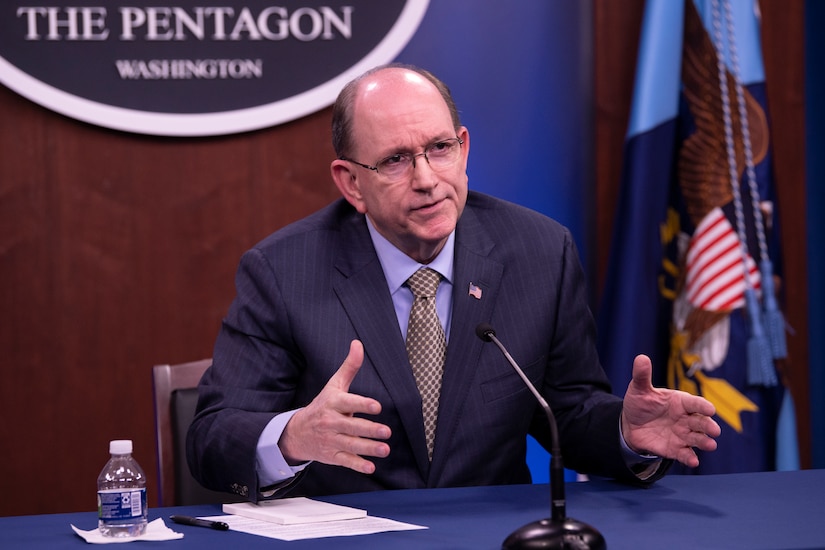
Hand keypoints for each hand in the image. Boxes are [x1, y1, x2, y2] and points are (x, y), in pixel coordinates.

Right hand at [278, 340, 390, 473]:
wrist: (297, 432)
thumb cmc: (323, 405)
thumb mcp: (334, 385)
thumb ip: (349, 366)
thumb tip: (358, 343)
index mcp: (333, 403)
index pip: (349, 403)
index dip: (362, 404)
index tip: (376, 406)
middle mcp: (331, 422)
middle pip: (352, 426)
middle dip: (369, 430)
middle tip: (386, 431)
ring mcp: (331, 440)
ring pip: (351, 445)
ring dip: (368, 448)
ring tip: (384, 449)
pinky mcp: (332, 455)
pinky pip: (345, 461)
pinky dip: (357, 465)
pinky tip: (370, 466)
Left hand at [621, 354, 720, 467]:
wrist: (631, 424)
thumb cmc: (641, 403)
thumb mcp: (639, 388)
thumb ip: (642, 375)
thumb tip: (641, 357)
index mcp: (681, 402)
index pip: (695, 403)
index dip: (703, 406)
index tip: (710, 409)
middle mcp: (686, 419)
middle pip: (701, 422)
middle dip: (708, 426)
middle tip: (715, 431)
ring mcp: (682, 434)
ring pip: (697, 439)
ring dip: (704, 442)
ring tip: (710, 445)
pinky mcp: (675, 448)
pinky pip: (684, 453)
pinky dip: (689, 458)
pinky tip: (693, 461)